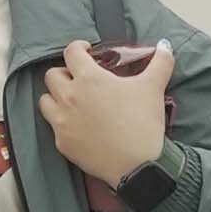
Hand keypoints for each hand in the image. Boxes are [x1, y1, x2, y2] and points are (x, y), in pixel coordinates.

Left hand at [37, 41, 170, 187]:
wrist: (137, 165)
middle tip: (79, 78)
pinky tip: (76, 124)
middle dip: (65, 73)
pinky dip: (61, 122)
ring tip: (72, 100)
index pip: (71, 52)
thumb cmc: (143, 123)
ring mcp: (62, 121)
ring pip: (45, 100)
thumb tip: (165, 46)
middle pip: (52, 75)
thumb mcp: (154, 87)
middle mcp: (70, 97)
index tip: (86, 51)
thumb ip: (160, 62)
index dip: (78, 47)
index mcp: (89, 79)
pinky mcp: (62, 143)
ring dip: (55, 96)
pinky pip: (53, 126)